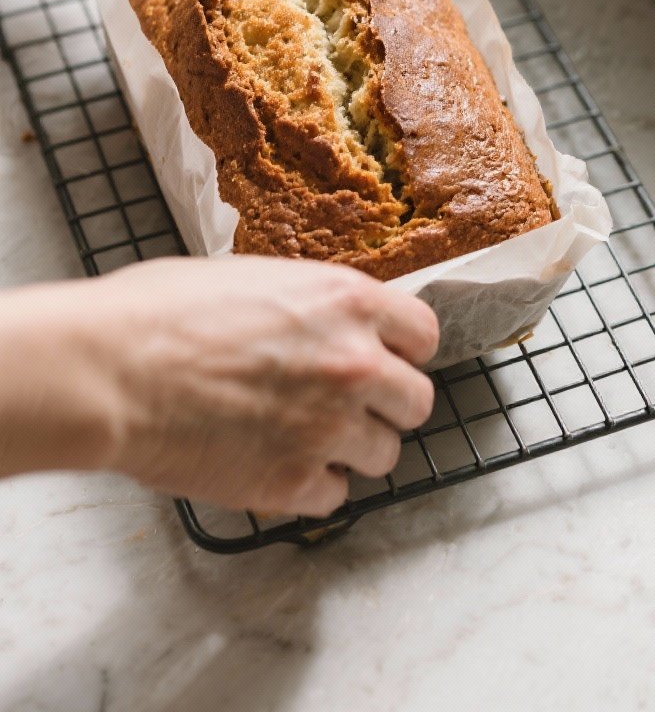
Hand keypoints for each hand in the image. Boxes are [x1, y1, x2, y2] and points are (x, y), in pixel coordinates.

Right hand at [0, 257, 438, 516]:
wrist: (112, 369)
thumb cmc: (160, 311)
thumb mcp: (252, 277)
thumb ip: (308, 305)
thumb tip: (321, 322)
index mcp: (345, 302)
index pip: (423, 335)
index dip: (402, 350)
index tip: (385, 359)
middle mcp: (354, 364)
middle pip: (416, 402)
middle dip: (384, 405)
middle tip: (345, 405)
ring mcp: (328, 428)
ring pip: (384, 456)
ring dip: (350, 449)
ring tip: (302, 436)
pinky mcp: (293, 482)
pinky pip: (334, 497)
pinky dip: (310, 486)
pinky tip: (275, 463)